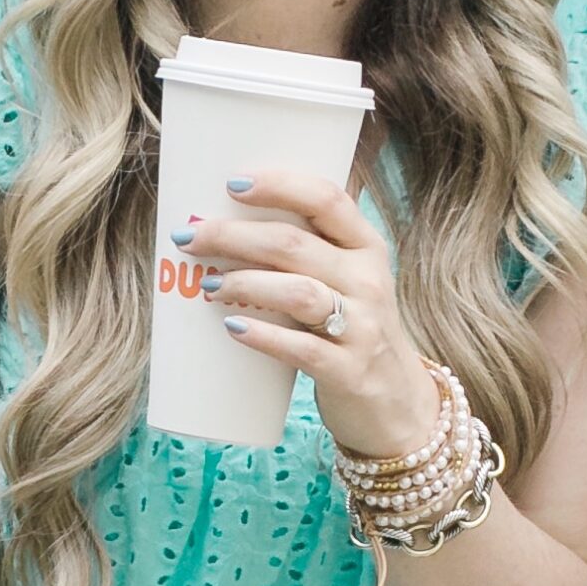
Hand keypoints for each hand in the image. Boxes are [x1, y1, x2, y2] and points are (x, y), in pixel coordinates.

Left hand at [176, 167, 430, 460]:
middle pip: (294, 244)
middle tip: (189, 239)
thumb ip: (307, 253)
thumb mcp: (347, 281)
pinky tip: (233, 327)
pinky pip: (302, 348)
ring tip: (209, 285)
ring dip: (245, 283)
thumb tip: (225, 225)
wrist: (397, 402)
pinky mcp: (349, 371)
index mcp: (366, 247)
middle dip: (233, 236)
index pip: (327, 199)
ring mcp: (362, 327)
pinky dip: (263, 335)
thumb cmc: (353, 330)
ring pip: (298, 292)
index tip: (232, 183)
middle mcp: (368, 280)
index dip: (279, 185)